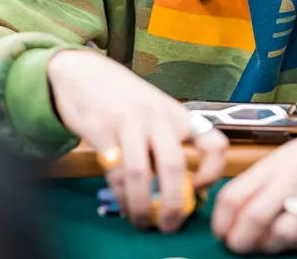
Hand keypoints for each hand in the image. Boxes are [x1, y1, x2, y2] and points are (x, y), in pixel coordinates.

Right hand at [46, 49, 228, 231]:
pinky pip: (114, 170)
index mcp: (177, 114)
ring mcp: (128, 121)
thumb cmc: (123, 97)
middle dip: (173, 203)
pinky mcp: (101, 129)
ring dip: (142, 205)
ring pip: (140, 172)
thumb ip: (168, 144)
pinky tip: (123, 202)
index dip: (213, 172)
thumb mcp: (156, 112)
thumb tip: (184, 190)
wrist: (83, 72)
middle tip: (170, 224)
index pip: (213, 142)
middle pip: (173, 165)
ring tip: (142, 220)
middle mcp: (157, 116)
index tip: (200, 190)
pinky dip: (120, 194)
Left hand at [211, 119, 296, 253]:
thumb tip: (235, 209)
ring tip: (271, 239)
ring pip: (278, 236)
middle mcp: (291, 182)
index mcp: (275, 165)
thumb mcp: (286, 156)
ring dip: (269, 245)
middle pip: (251, 220)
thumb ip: (261, 180)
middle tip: (239, 245)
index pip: (232, 196)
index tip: (221, 231)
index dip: (220, 221)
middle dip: (238, 241)